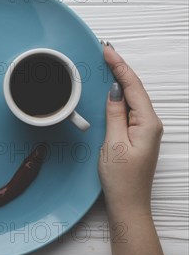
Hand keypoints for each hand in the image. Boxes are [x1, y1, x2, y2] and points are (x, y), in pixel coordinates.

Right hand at [99, 44, 163, 215]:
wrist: (128, 204)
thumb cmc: (122, 179)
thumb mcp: (114, 144)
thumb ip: (115, 114)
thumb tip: (115, 91)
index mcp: (147, 123)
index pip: (133, 87)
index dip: (119, 66)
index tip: (107, 51)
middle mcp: (150, 124)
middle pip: (135, 88)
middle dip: (120, 68)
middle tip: (105, 51)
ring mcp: (144, 130)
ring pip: (132, 97)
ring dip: (119, 79)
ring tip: (106, 64)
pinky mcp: (136, 135)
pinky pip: (128, 109)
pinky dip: (119, 95)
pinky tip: (110, 89)